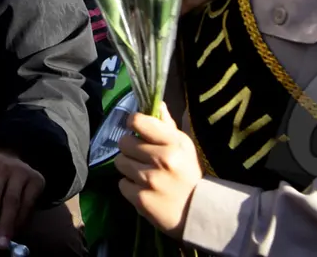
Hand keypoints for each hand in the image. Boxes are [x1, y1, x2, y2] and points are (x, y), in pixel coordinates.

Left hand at [115, 103, 201, 238]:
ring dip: (128, 168)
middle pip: (124, 142)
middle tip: (141, 157)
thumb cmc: (188, 175)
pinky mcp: (140, 199)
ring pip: (119, 162)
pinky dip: (130, 187)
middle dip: (130, 149)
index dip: (133, 123)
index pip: (139, 121)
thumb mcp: (185, 148)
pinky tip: (143, 190)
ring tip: (143, 174)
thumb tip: (157, 103)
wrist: (198, 214)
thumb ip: (167, 126)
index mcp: (174, 143)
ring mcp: (150, 180)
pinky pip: (121, 184)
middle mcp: (161, 159)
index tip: (136, 129)